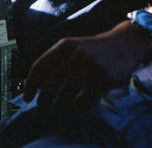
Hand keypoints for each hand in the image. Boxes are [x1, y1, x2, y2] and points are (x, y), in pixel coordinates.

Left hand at [23, 20, 151, 109]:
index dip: (30, 85)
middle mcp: (76, 55)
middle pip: (49, 86)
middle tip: (43, 105)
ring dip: (60, 106)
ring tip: (61, 106)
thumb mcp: (73, 46)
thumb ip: (56, 60)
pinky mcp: (104, 81)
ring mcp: (90, 68)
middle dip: (43, 100)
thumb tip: (36, 84)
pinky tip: (77, 105)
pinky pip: (83, 103)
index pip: (39, 67)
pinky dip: (77, 108)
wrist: (124, 43)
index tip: (27, 96)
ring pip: (65, 98)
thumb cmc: (93, 48)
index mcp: (65, 45)